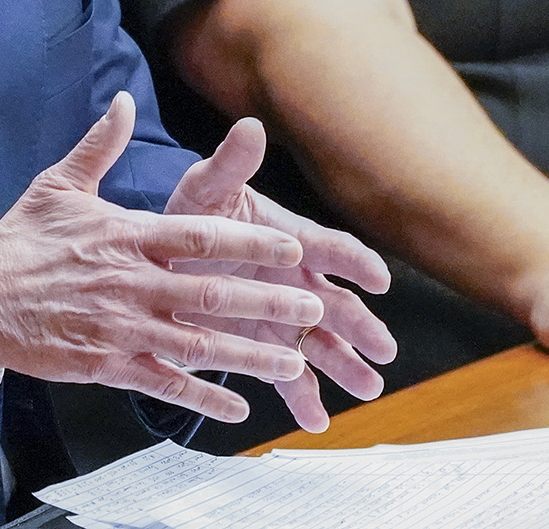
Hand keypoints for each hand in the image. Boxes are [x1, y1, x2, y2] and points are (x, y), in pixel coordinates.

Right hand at [0, 92, 324, 422]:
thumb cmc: (20, 241)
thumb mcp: (59, 184)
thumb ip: (101, 144)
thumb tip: (122, 101)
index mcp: (125, 235)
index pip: (199, 237)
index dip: (249, 243)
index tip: (291, 248)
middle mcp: (129, 283)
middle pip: (210, 294)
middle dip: (267, 302)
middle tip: (313, 307)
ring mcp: (119, 329)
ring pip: (197, 346)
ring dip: (248, 356)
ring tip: (294, 361)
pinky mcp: (106, 366)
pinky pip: (163, 384)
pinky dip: (203, 397)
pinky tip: (238, 407)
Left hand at [162, 117, 395, 431]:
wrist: (162, 254)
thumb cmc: (193, 212)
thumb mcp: (205, 188)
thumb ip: (230, 164)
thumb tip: (250, 126)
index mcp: (289, 238)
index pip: (331, 248)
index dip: (356, 262)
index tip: (379, 279)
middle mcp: (295, 280)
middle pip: (338, 304)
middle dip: (362, 327)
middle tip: (385, 350)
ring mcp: (283, 316)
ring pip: (323, 344)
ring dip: (345, 366)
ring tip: (368, 389)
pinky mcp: (264, 345)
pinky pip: (288, 374)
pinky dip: (303, 397)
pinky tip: (318, 420)